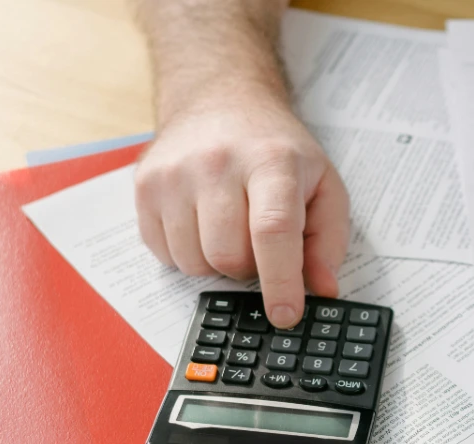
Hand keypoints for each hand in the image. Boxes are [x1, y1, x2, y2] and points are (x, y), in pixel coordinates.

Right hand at [134, 95, 349, 327]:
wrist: (219, 98)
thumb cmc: (274, 147)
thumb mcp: (322, 182)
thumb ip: (328, 239)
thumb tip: (322, 288)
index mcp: (270, 161)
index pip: (272, 231)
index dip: (280, 282)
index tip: (286, 315)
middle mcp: (216, 163)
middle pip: (228, 257)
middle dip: (249, 268)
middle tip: (259, 244)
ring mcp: (173, 174)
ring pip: (193, 263)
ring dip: (216, 263)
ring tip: (230, 227)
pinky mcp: (145, 186)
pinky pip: (164, 254)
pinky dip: (187, 253)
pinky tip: (201, 222)